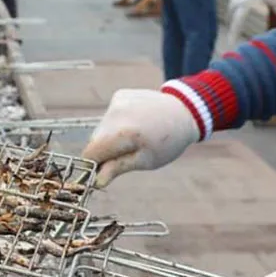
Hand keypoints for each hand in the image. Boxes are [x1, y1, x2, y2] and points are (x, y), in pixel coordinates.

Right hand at [81, 89, 198, 187]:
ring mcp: (117, 101)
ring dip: (111, 137)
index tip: (103, 172)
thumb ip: (118, 168)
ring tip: (134, 137)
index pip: (91, 153)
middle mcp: (115, 113)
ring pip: (101, 128)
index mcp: (123, 133)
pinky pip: (109, 116)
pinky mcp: (120, 95)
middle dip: (104, 151)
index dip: (93, 165)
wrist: (184, 112)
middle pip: (95, 140)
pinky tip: (136, 123)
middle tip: (126, 154)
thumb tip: (97, 181)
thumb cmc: (167, 142)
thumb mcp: (145, 161)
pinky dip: (117, 123)